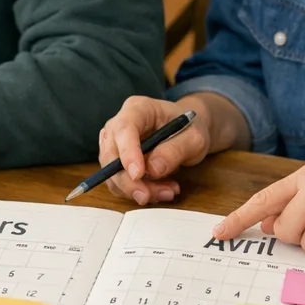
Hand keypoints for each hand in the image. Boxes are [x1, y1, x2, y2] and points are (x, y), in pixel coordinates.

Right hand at [96, 96, 212, 205]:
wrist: (188, 132)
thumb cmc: (190, 129)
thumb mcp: (194, 138)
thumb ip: (175, 150)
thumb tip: (152, 169)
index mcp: (138, 108)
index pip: (124, 128)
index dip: (128, 152)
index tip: (138, 175)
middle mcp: (119, 124)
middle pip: (111, 154)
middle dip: (128, 181)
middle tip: (150, 196)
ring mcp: (115, 144)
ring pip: (112, 173)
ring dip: (136, 189)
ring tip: (167, 191)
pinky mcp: (117, 162)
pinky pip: (119, 182)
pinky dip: (137, 191)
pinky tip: (160, 190)